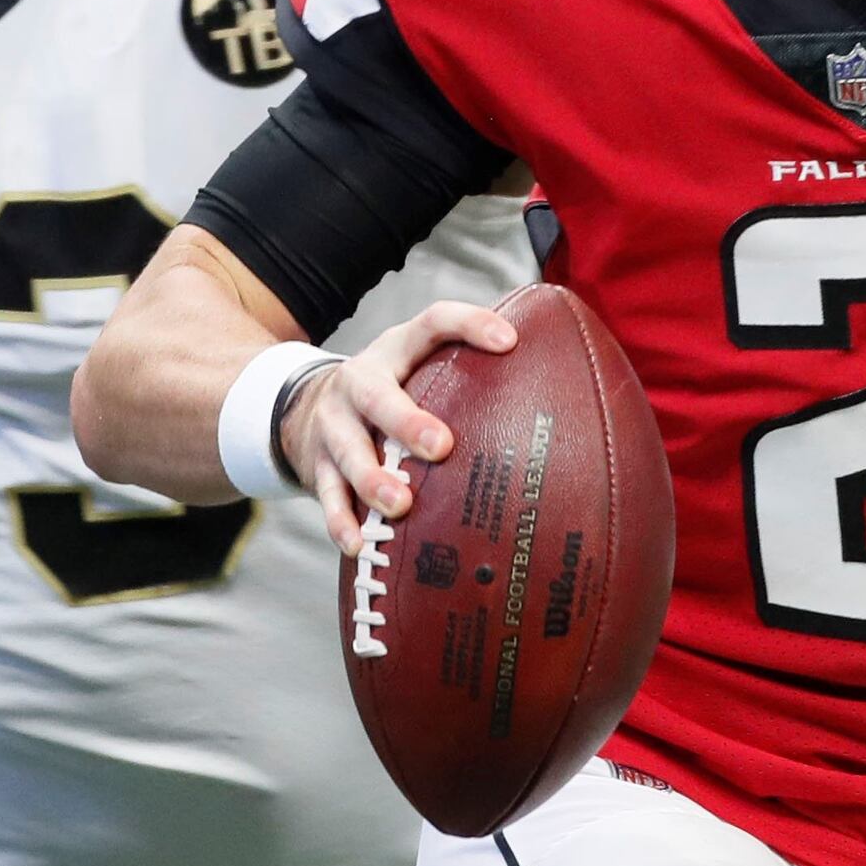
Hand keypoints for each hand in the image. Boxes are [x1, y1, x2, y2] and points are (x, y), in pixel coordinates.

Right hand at [282, 300, 516, 552]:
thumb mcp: (416, 370)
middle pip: (378, 395)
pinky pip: (327, 493)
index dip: (469, 325)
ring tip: (399, 504)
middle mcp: (359, 381)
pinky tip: (358, 543)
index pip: (433, 322)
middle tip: (441, 446)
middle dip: (407, 421)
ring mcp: (333, 424)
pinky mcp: (316, 463)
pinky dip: (341, 519)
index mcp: (395, 351)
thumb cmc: (390, 394)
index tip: (509, 342)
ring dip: (372, 478)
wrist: (303, 410)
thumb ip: (466, 376)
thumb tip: (562, 395)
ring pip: (348, 449)